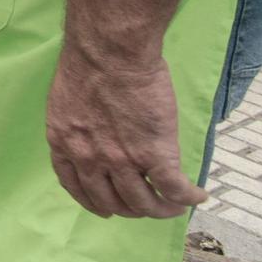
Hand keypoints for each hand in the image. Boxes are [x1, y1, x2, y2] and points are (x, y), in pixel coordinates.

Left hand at [46, 41, 205, 218]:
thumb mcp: (66, 102)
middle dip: (129, 208)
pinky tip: (198, 195)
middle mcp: (88, 159)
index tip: (106, 208)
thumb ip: (78, 125)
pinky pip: (174, 189)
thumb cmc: (89, 64)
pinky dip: (189, 197)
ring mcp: (121, 160)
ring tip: (174, 206)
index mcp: (63, 143)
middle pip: (111, 202)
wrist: (109, 52)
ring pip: (143, 203)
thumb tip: (94, 135)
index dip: (93, 202)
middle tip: (145, 205)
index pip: (75, 186)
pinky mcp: (153, 155)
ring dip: (161, 209)